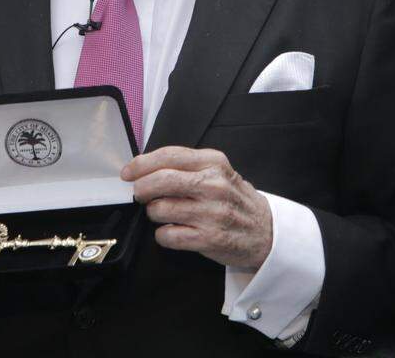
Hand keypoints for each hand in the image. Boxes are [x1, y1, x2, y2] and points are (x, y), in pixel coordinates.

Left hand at [121, 146, 272, 268]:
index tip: (128, 172)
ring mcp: (211, 213)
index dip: (141, 163)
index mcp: (214, 163)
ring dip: (154, 213)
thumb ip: (187, 166)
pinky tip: (173, 231)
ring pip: (159, 209)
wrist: (266, 232)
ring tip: (164, 214)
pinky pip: (167, 235)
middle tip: (139, 194)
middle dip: (141, 188)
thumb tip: (144, 168)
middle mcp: (213, 185)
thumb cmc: (234, 200)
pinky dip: (163, 235)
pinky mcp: (208, 239)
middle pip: (160, 180)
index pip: (168, 156)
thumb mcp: (219, 172)